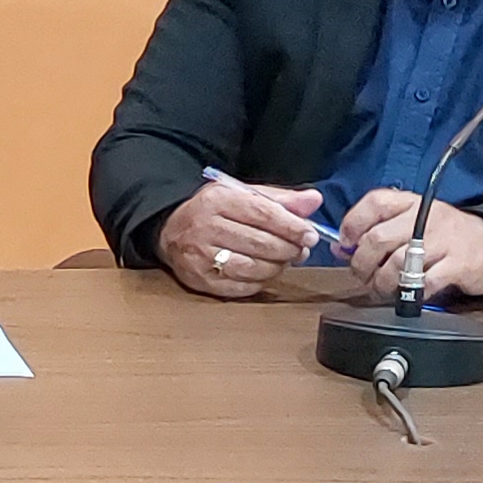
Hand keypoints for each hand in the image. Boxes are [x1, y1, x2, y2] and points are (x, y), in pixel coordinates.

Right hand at [152, 176, 324, 301]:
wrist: (170, 229)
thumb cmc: (213, 211)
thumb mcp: (242, 194)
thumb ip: (279, 199)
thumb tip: (313, 201)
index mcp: (217, 199)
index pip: (263, 214)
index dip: (292, 227)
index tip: (310, 235)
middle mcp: (205, 227)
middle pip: (260, 243)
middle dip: (288, 249)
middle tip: (300, 251)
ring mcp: (199, 256)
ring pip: (253, 268)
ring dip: (277, 267)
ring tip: (283, 261)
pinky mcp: (198, 279)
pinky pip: (241, 287)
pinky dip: (260, 282)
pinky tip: (265, 273)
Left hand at [332, 190, 482, 302]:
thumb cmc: (448, 236)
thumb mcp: (415, 222)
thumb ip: (380, 230)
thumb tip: (343, 248)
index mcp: (412, 203)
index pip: (374, 203)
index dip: (352, 225)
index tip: (346, 245)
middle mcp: (426, 218)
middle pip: (377, 238)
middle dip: (361, 263)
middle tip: (362, 275)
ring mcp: (443, 241)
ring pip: (396, 263)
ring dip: (381, 283)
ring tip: (382, 290)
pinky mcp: (458, 265)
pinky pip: (424, 283)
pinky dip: (411, 294)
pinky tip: (409, 295)